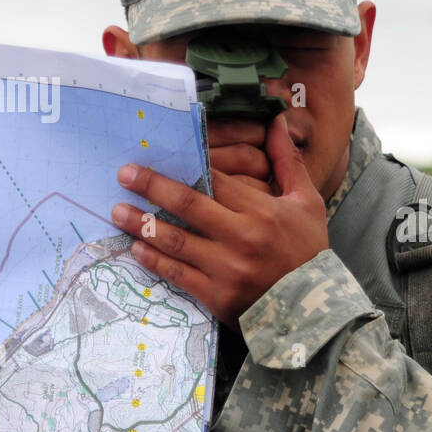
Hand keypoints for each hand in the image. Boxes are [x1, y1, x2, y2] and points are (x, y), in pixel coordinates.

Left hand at [111, 114, 328, 327]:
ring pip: (175, 241)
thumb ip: (287, 161)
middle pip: (188, 204)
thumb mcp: (307, 203)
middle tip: (124, 174)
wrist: (314, 309)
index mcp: (263, 212)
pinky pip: (177, 274)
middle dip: (152, 186)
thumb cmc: (309, 252)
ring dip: (143, 224)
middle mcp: (242, 238)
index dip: (187, 164)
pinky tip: (137, 247)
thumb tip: (276, 122)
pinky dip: (154, 260)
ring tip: (118, 211)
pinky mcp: (217, 295)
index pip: (216, 180)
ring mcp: (227, 269)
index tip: (161, 154)